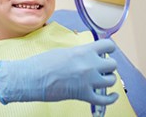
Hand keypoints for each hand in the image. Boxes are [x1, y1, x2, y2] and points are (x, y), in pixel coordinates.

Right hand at [0, 39, 118, 104]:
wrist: (32, 78)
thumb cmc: (42, 64)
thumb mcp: (63, 52)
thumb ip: (79, 53)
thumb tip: (87, 56)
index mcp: (83, 52)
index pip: (108, 46)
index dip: (109, 49)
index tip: (107, 52)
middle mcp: (90, 65)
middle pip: (112, 65)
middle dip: (107, 66)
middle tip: (101, 67)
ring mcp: (88, 81)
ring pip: (111, 81)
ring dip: (107, 80)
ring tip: (101, 79)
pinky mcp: (84, 95)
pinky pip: (105, 99)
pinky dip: (111, 98)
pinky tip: (112, 95)